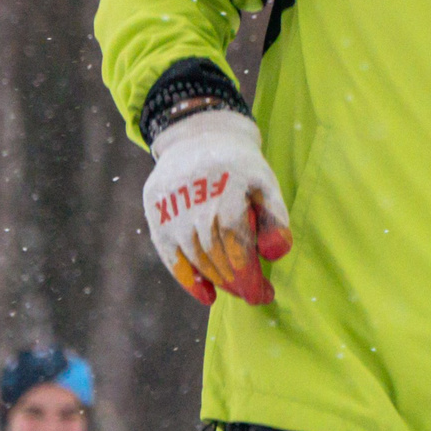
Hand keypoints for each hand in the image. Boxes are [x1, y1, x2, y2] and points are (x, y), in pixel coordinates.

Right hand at [142, 108, 292, 305]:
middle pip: (216, 256)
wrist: (199, 136)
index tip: (265, 295)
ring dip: (217, 281)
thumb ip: (275, 218)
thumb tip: (275, 255)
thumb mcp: (265, 184)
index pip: (237, 247)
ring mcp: (171, 208)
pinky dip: (187, 279)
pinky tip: (206, 295)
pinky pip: (170, 255)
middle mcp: (195, 201)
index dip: (251, 276)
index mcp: (227, 192)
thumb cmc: (241, 167)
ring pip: (195, 258)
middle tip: (254, 295)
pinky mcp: (156, 213)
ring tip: (236, 290)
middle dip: (237, 282)